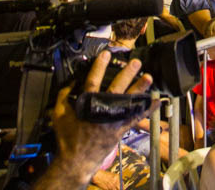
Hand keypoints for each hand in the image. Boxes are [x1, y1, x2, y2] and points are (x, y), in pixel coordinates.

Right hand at [49, 51, 153, 180]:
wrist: (76, 161)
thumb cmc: (67, 137)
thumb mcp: (59, 113)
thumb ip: (64, 95)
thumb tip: (72, 81)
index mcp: (87, 104)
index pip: (93, 80)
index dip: (99, 66)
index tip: (106, 54)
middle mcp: (103, 110)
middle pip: (117, 88)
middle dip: (127, 74)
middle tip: (136, 62)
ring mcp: (114, 120)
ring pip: (129, 101)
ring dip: (140, 88)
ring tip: (149, 77)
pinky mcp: (120, 129)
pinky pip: (136, 118)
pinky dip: (146, 110)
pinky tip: (155, 101)